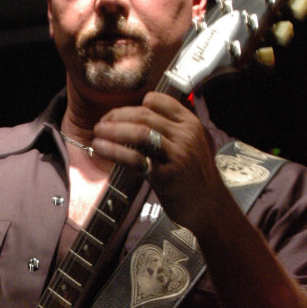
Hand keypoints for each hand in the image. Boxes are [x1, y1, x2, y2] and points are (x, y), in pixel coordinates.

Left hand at [92, 91, 230, 234]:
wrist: (209, 207)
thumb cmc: (194, 177)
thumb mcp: (190, 146)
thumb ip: (169, 132)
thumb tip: (134, 122)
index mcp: (190, 123)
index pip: (157, 101)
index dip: (133, 106)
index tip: (117, 115)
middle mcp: (186, 134)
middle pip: (143, 115)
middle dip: (117, 117)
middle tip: (101, 124)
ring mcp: (178, 154)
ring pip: (139, 132)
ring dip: (112, 130)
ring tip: (97, 134)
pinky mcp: (167, 175)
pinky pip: (135, 158)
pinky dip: (114, 151)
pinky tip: (100, 149)